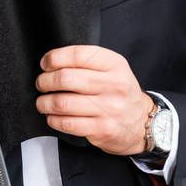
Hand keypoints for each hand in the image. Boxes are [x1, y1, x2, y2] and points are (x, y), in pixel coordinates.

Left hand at [35, 44, 153, 155]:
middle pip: (66, 78)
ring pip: (63, 103)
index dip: (55, 58)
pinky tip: (53, 116)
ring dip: (45, 102)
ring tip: (43, 102)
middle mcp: (114, 85)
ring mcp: (109, 108)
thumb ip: (89, 62)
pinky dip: (53, 120)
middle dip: (45, 81)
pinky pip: (67, 123)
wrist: (143, 123)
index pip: (78, 55)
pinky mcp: (102, 129)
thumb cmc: (121, 93)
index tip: (46, 63)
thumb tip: (53, 61)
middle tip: (42, 83)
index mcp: (115, 65)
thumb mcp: (114, 69)